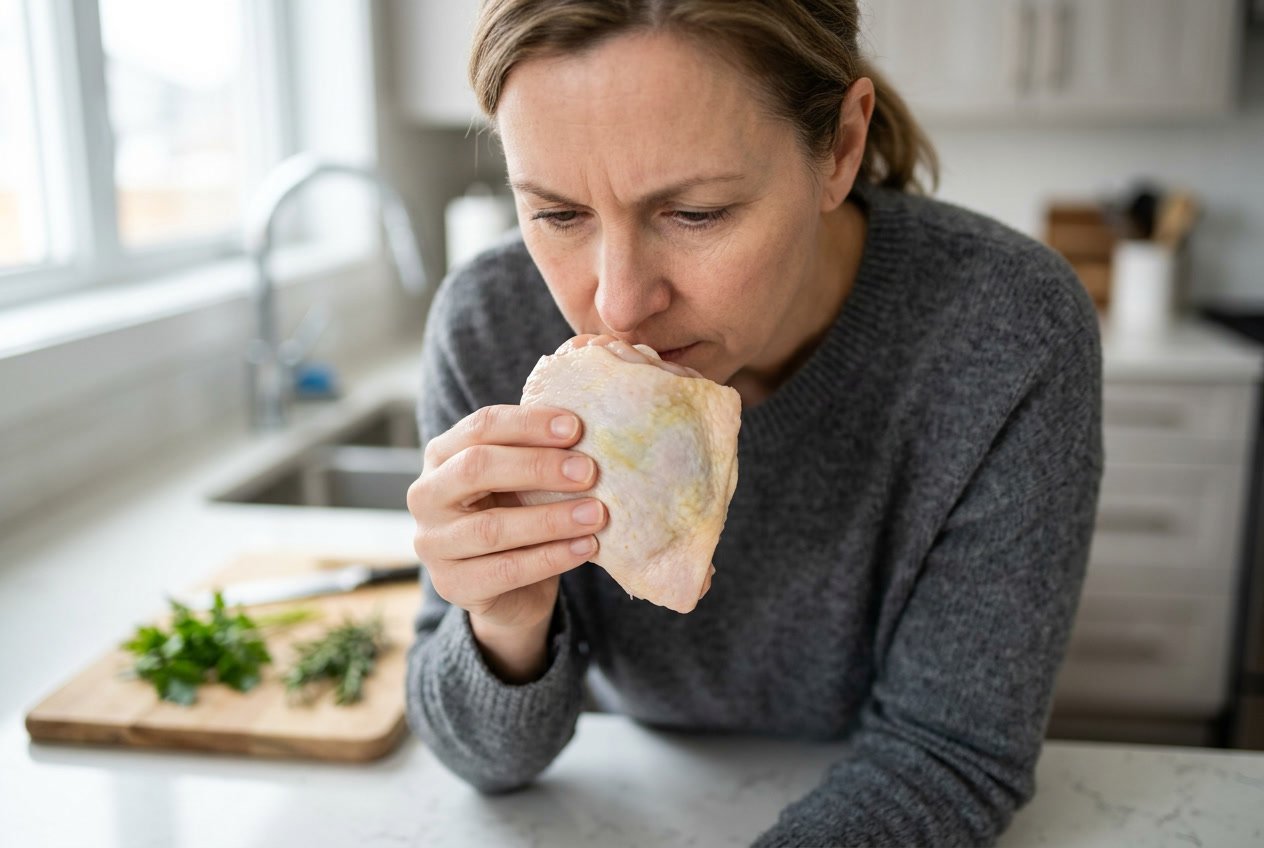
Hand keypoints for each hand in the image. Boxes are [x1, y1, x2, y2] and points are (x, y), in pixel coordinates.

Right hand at [407, 405, 605, 674]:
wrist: (509, 590)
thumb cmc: (518, 515)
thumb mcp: (523, 480)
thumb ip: (540, 455)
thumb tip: (587, 435)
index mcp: (442, 455)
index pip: (480, 427)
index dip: (528, 424)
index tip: (575, 427)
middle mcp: (426, 496)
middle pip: (477, 468)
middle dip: (537, 467)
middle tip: (589, 471)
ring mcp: (433, 544)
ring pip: (492, 527)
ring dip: (551, 519)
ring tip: (596, 514)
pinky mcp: (452, 585)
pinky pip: (506, 570)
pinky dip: (551, 558)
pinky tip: (585, 547)